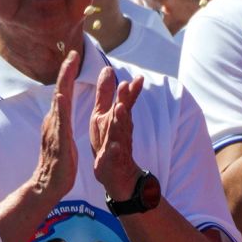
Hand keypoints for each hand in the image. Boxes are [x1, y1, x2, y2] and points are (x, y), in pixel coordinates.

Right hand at [30, 50, 79, 199]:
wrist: (48, 185)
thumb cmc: (58, 163)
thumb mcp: (61, 136)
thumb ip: (60, 120)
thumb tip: (58, 107)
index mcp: (56, 119)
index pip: (62, 91)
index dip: (67, 74)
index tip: (73, 56)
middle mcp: (53, 120)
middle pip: (59, 90)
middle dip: (65, 71)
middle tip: (72, 52)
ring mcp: (54, 129)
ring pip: (59, 101)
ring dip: (63, 82)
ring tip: (68, 66)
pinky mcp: (58, 140)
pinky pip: (59, 121)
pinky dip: (60, 107)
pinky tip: (61, 96)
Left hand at [90, 65, 144, 199]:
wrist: (114, 172)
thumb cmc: (107, 139)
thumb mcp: (104, 114)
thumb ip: (106, 94)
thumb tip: (107, 69)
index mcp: (118, 119)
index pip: (126, 103)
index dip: (131, 92)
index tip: (137, 78)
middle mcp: (121, 130)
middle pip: (124, 114)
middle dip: (126, 100)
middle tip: (126, 86)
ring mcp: (117, 145)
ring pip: (120, 132)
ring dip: (121, 120)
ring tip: (120, 108)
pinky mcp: (111, 161)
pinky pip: (113, 155)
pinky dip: (114, 150)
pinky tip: (113, 146)